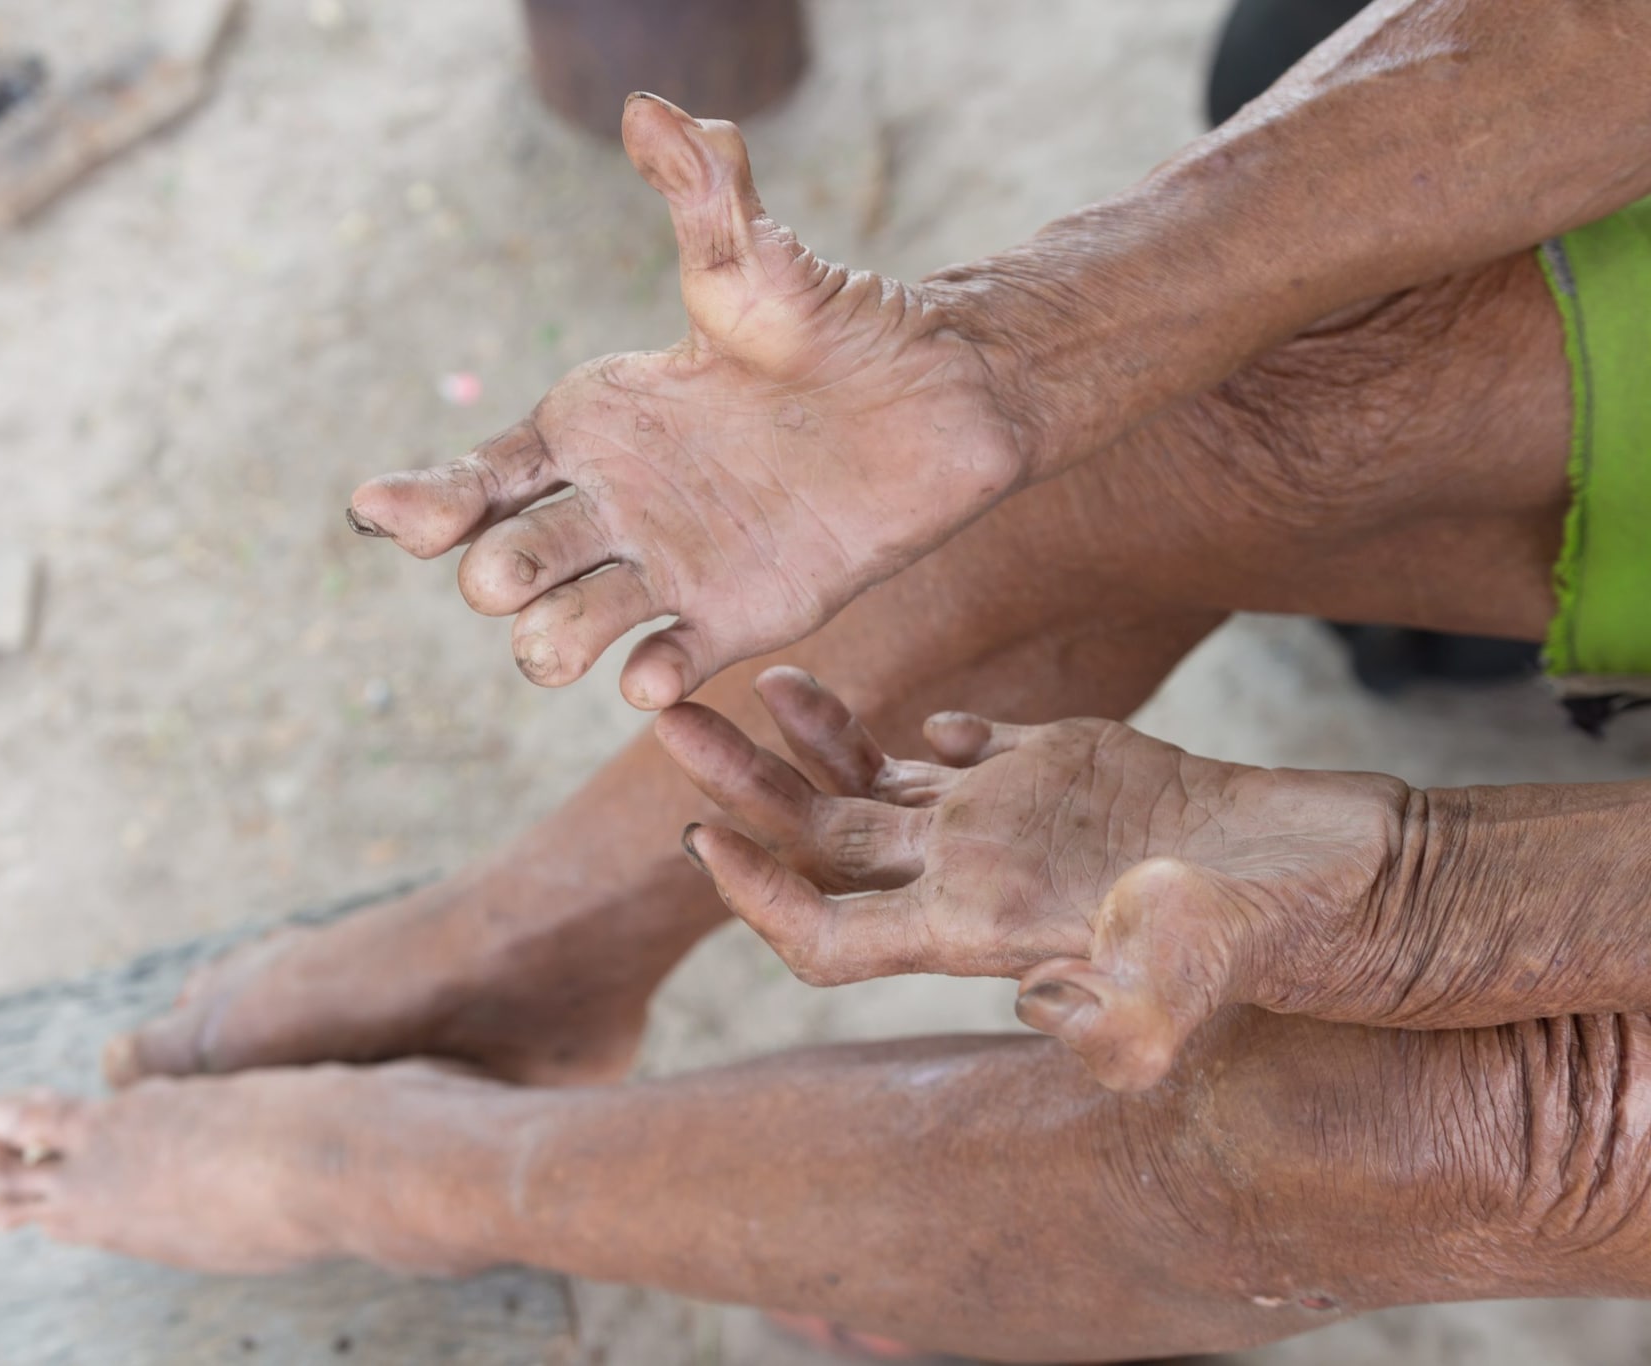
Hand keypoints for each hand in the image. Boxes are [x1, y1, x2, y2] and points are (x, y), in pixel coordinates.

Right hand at [347, 95, 1031, 709]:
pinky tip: (654, 674)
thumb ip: (699, 188)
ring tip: (568, 642)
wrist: (936, 399)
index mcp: (592, 427)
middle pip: (506, 565)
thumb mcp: (754, 255)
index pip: (480, 479)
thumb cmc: (835, 321)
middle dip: (495, 576)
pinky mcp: (730, 618)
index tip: (396, 517)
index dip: (425, 505)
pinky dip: (648, 679)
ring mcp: (665, 567)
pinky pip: (663, 666)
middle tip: (516, 570)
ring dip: (551, 643)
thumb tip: (648, 107)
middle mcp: (613, 504)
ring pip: (562, 632)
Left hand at [655, 668, 1409, 1089]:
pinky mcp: (1059, 771)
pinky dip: (911, 724)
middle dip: (740, 789)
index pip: (830, 938)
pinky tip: (878, 694)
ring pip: (875, 791)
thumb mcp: (1201, 969)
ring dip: (808, 745)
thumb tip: (1041, 1014)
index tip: (699, 843)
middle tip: (669, 720)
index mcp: (976, 927)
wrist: (1340, 873)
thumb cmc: (1271, 923)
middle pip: (822, 844)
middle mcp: (974, 878)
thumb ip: (1125, 1013)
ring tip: (759, 683)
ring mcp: (1012, 824)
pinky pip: (956, 752)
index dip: (758, 901)